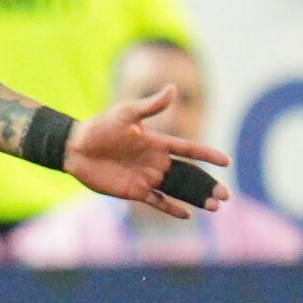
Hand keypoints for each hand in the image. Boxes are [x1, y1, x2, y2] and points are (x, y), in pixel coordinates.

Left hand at [64, 87, 233, 218]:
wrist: (75, 147)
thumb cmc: (99, 127)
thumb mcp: (126, 114)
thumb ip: (151, 106)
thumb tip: (173, 88)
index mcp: (158, 143)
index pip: (189, 149)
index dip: (207, 155)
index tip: (226, 161)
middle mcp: (156, 162)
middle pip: (189, 174)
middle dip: (208, 184)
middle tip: (226, 194)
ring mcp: (146, 177)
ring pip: (177, 189)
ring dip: (195, 197)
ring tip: (215, 206)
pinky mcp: (133, 191)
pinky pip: (156, 201)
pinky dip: (171, 207)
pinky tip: (187, 215)